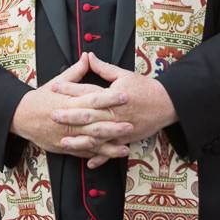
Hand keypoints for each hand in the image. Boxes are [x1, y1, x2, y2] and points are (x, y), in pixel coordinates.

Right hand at [11, 53, 132, 159]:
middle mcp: (69, 120)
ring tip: (126, 145)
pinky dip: (97, 155)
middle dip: (113, 125)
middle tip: (131, 124)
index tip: (125, 96)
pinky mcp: (65, 147)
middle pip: (94, 123)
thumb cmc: (40, 99)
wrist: (21, 116)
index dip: (110, 98)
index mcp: (69, 102)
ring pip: (91, 142)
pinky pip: (83, 152)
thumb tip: (88, 56)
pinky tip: (109, 155)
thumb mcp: (57, 82)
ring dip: (109, 144)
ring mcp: (67, 136)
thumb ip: (76, 71)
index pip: (92, 99)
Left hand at [52, 52, 177, 168]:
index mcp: (111, 95)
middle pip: (88, 114)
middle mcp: (114, 112)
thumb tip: (88, 56)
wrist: (166, 103)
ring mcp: (120, 127)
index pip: (87, 90)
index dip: (69, 89)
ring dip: (80, 140)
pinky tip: (89, 163)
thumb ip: (104, 67)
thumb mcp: (124, 74)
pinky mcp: (126, 138)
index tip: (54, 87)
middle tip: (53, 115)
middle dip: (69, 115)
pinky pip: (112, 150)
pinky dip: (101, 157)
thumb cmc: (145, 88)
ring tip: (64, 141)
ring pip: (97, 136)